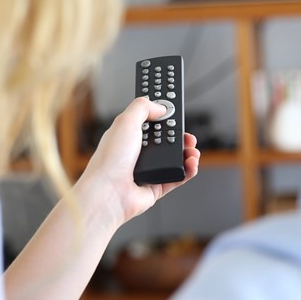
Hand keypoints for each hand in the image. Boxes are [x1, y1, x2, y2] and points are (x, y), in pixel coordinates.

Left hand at [76, 97, 200, 230]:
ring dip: (187, 152)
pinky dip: (188, 170)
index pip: (149, 121)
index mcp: (128, 135)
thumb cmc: (110, 160)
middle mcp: (137, 153)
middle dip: (179, 135)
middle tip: (186, 133)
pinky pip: (178, 176)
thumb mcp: (125, 121)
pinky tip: (191, 164)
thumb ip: (143, 107)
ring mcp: (147, 170)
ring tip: (191, 149)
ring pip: (174, 158)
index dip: (162, 116)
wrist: (109, 192)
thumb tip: (160, 107)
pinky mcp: (156, 186)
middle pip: (165, 139)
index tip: (174, 111)